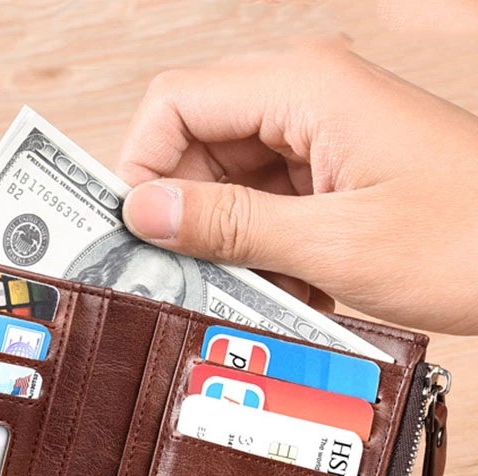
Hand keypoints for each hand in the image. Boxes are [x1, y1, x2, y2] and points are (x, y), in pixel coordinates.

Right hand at [117, 42, 477, 334]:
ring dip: (224, 240)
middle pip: (194, 141)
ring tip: (247, 289)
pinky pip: (263, 202)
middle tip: (178, 275)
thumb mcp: (334, 241)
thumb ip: (230, 224)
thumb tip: (144, 212)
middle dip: (181, 211)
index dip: (139, 164)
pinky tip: (286, 286)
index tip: (132, 230)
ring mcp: (318, 134)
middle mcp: (304, 98)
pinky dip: (259, 248)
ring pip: (226, 179)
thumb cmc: (468, 240)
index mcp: (303, 87)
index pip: (175, 102)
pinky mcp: (329, 170)